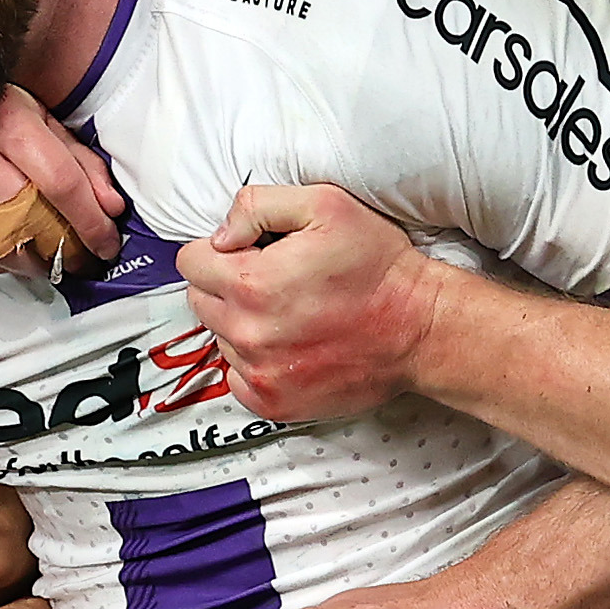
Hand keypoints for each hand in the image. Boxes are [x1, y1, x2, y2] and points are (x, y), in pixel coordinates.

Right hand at [0, 88, 120, 273]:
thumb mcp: (31, 113)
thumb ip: (74, 156)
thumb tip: (111, 205)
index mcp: (5, 117)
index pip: (61, 182)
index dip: (91, 222)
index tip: (107, 243)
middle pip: (30, 216)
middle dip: (65, 248)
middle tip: (81, 261)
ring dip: (30, 263)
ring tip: (48, 267)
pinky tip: (5, 261)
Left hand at [183, 182, 438, 421]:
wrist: (419, 330)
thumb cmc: (377, 267)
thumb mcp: (325, 205)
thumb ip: (257, 206)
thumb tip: (220, 233)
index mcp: (250, 283)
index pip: (190, 262)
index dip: (219, 250)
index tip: (250, 252)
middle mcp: (247, 333)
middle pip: (200, 300)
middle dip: (227, 285)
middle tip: (275, 280)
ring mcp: (259, 374)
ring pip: (220, 338)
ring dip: (243, 323)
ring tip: (291, 313)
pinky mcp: (274, 403)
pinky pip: (237, 377)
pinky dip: (255, 362)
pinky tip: (291, 345)